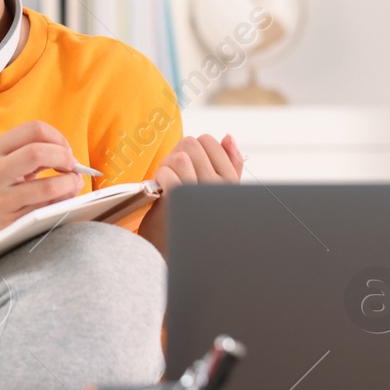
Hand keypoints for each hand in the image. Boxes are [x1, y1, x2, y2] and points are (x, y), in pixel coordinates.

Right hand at [0, 121, 85, 245]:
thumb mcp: (4, 163)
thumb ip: (34, 155)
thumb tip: (73, 161)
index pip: (34, 130)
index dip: (58, 138)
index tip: (65, 150)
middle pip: (39, 152)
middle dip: (65, 157)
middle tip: (71, 166)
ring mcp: (2, 198)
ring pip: (49, 186)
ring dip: (70, 184)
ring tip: (72, 184)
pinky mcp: (13, 220)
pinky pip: (48, 209)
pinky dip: (64, 202)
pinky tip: (62, 200)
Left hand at [139, 133, 245, 253]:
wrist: (172, 251)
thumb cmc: (193, 220)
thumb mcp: (218, 193)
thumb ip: (229, 164)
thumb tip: (228, 137)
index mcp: (230, 182)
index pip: (210, 141)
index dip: (193, 150)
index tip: (189, 167)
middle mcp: (219, 187)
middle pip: (192, 144)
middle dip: (178, 154)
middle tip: (175, 175)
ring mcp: (199, 192)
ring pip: (179, 156)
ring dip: (167, 166)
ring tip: (168, 183)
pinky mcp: (178, 200)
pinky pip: (166, 171)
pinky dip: (159, 177)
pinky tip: (161, 190)